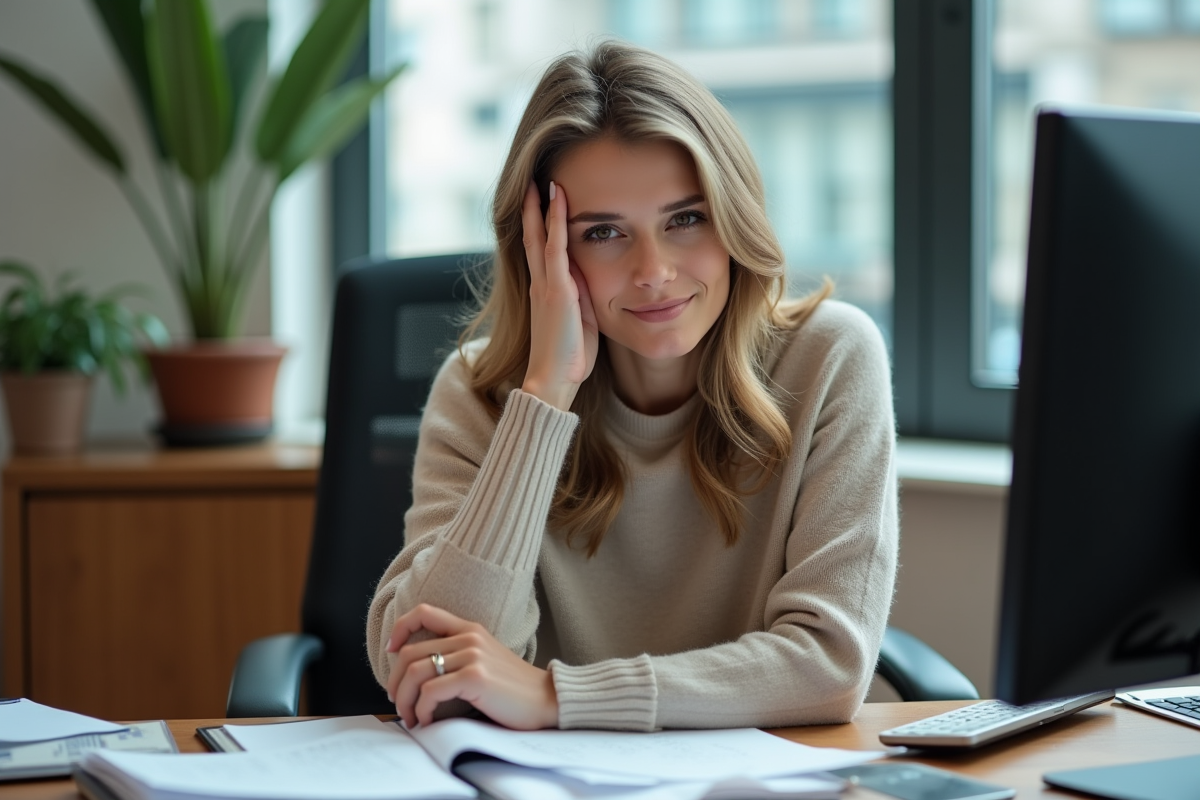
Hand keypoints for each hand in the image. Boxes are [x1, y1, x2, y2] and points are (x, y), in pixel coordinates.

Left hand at [385, 603, 558, 729]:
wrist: (547, 700)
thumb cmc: (515, 689)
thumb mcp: (485, 661)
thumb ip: (457, 658)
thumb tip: (418, 678)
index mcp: (470, 629)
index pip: (423, 612)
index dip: (399, 629)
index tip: (391, 651)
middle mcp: (469, 638)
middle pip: (410, 652)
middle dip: (395, 682)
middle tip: (398, 703)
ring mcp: (472, 655)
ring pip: (415, 673)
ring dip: (404, 700)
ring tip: (411, 718)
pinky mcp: (475, 677)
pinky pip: (431, 692)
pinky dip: (422, 710)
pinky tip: (427, 721)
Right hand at [521, 180, 598, 410]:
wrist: (554, 379)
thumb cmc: (570, 357)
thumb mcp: (582, 319)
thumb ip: (583, 295)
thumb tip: (591, 274)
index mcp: (547, 292)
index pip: (542, 252)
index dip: (542, 227)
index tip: (545, 205)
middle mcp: (541, 284)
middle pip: (533, 238)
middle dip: (533, 211)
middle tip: (532, 183)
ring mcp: (546, 284)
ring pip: (540, 237)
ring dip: (541, 208)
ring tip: (542, 181)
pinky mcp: (555, 289)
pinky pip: (554, 246)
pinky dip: (555, 220)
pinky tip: (557, 199)